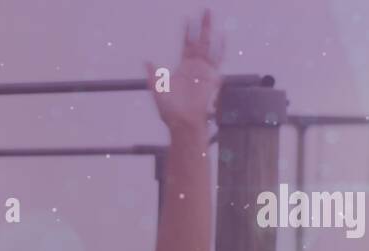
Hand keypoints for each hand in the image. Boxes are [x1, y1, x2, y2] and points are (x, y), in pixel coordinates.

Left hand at [144, 10, 223, 136]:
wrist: (183, 122)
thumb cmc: (170, 110)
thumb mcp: (157, 89)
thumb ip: (153, 74)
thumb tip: (146, 61)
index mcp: (184, 68)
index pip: (187, 44)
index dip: (187, 32)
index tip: (187, 19)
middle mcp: (195, 67)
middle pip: (200, 40)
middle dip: (202, 25)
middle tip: (205, 10)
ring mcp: (205, 71)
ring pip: (209, 45)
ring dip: (210, 31)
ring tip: (211, 16)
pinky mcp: (212, 78)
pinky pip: (217, 61)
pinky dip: (220, 49)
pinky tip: (221, 36)